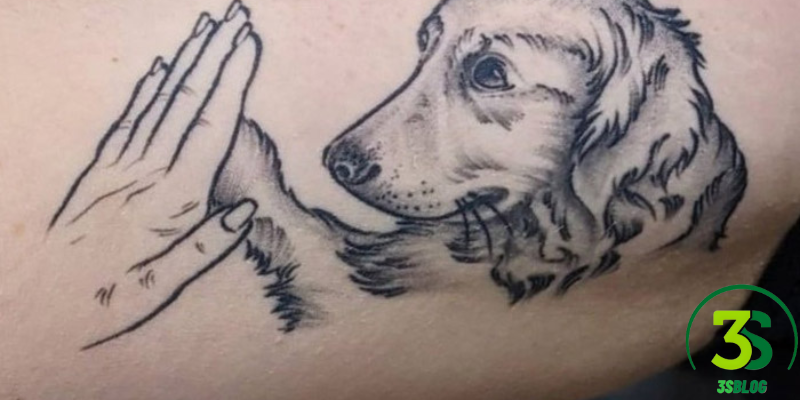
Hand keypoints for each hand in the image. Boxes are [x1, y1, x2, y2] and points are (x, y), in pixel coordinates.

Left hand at [49, 1, 261, 348]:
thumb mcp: (158, 291)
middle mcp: (143, 172)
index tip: (248, 42)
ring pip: (160, 100)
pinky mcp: (99, 172)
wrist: (31, 310)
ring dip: (188, 60)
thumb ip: (202, 248)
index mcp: (168, 200)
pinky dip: (151, 87)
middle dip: (215, 53)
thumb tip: (246, 211)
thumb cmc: (103, 305)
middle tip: (237, 14)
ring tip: (208, 28)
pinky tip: (164, 68)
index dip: (231, 80)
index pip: (209, 126)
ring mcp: (118, 167)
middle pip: (186, 100)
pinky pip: (130, 118)